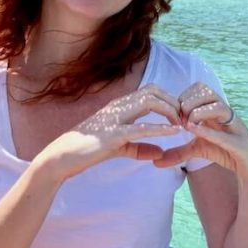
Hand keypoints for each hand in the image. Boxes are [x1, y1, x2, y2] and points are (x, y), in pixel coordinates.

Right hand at [40, 84, 181, 180]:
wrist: (63, 156)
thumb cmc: (89, 149)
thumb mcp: (119, 147)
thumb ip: (140, 148)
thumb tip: (160, 153)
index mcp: (120, 106)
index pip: (150, 91)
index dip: (168, 99)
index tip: (180, 115)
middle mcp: (118, 106)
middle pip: (153, 91)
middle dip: (172, 101)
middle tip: (184, 118)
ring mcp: (115, 118)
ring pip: (148, 101)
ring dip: (169, 111)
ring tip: (181, 124)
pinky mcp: (112, 134)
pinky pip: (140, 128)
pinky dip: (160, 129)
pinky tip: (174, 133)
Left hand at [154, 82, 247, 182]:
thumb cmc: (226, 152)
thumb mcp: (199, 149)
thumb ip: (178, 152)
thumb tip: (155, 161)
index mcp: (216, 109)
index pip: (200, 88)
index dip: (184, 97)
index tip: (175, 113)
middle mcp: (227, 114)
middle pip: (208, 92)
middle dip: (189, 103)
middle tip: (179, 120)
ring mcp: (235, 127)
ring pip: (219, 106)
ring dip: (199, 112)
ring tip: (187, 125)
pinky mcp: (241, 145)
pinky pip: (226, 135)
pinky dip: (209, 131)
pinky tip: (194, 131)